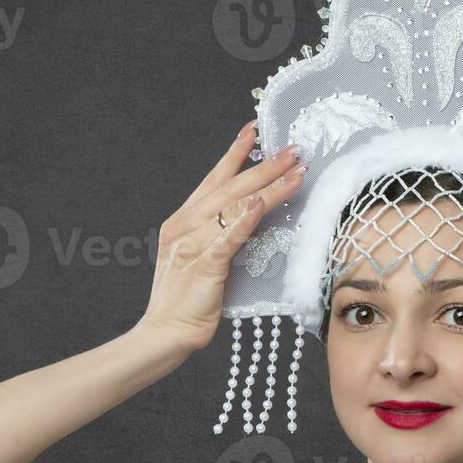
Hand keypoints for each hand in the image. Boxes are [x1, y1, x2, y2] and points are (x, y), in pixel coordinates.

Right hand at [137, 120, 306, 353]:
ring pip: (234, 207)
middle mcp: (185, 226)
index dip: (236, 153)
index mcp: (182, 221)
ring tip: (296, 171)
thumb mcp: (201, 257)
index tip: (256, 129)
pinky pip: (227, 239)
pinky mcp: (204, 267)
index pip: (213, 179)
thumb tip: (253, 213)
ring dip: (268, 187)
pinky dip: (244, 220)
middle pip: (230, 187)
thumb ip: (220, 234)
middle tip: (295, 149)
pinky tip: (262, 204)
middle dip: (265, 165)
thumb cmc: (188, 299)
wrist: (166, 332)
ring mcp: (192, 245)